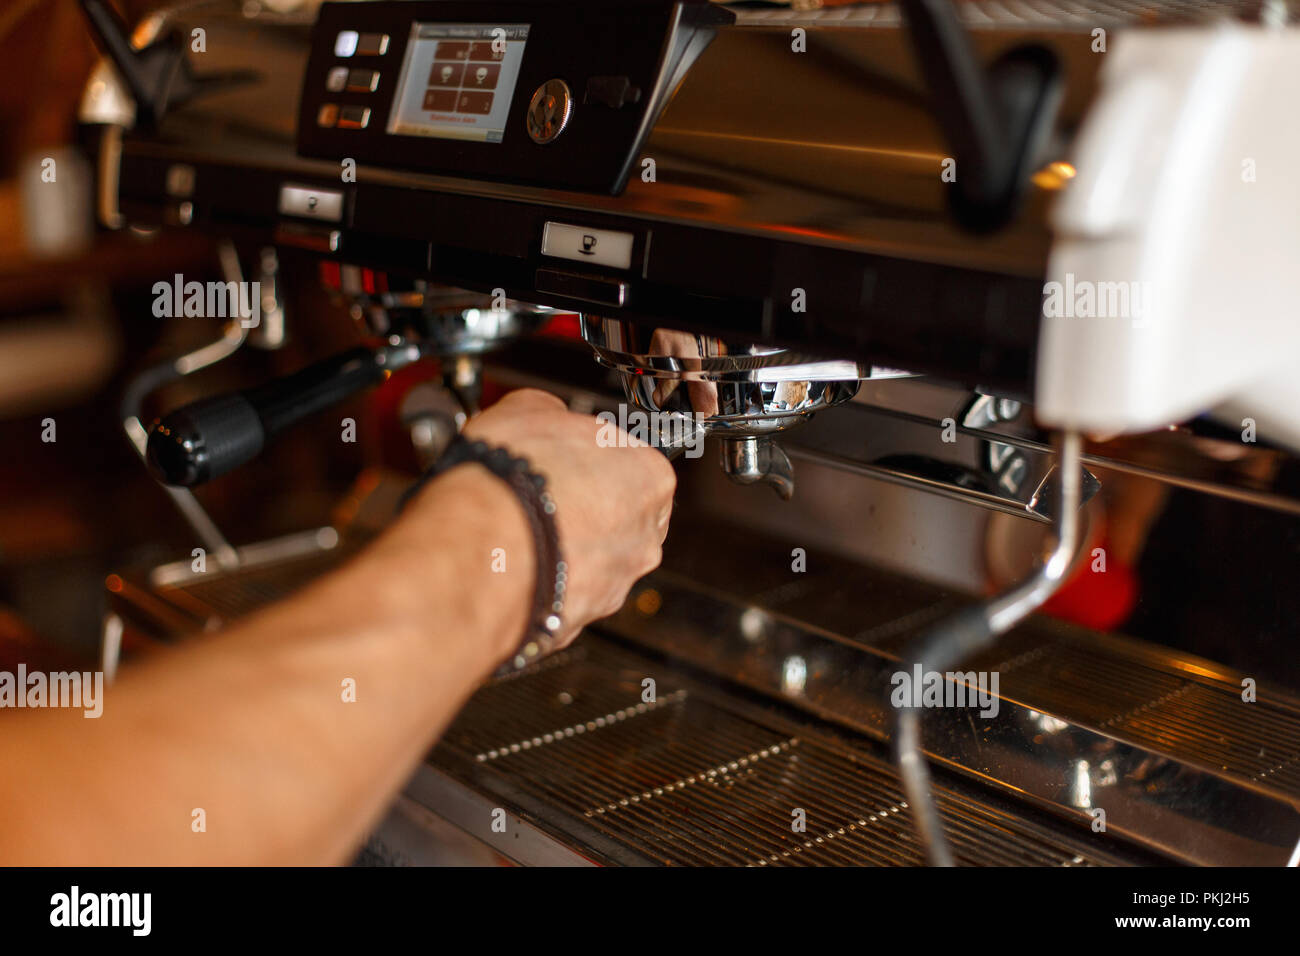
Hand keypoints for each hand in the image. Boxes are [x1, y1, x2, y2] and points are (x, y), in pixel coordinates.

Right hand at [462, 388, 675, 645]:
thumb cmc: (512, 479)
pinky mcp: (575, 623)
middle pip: (617, 518)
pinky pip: (558, 597)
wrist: (480, 551)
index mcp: (650, 478)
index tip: (561, 462)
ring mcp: (612, 587)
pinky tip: (506, 566)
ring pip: (589, 562)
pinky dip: (536, 584)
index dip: (587, 461)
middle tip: (535, 496)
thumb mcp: (528, 408)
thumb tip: (548, 415)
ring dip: (558, 550)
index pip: (631, 464)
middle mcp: (644, 539)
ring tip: (513, 532)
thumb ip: (553, 413)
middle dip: (579, 510)